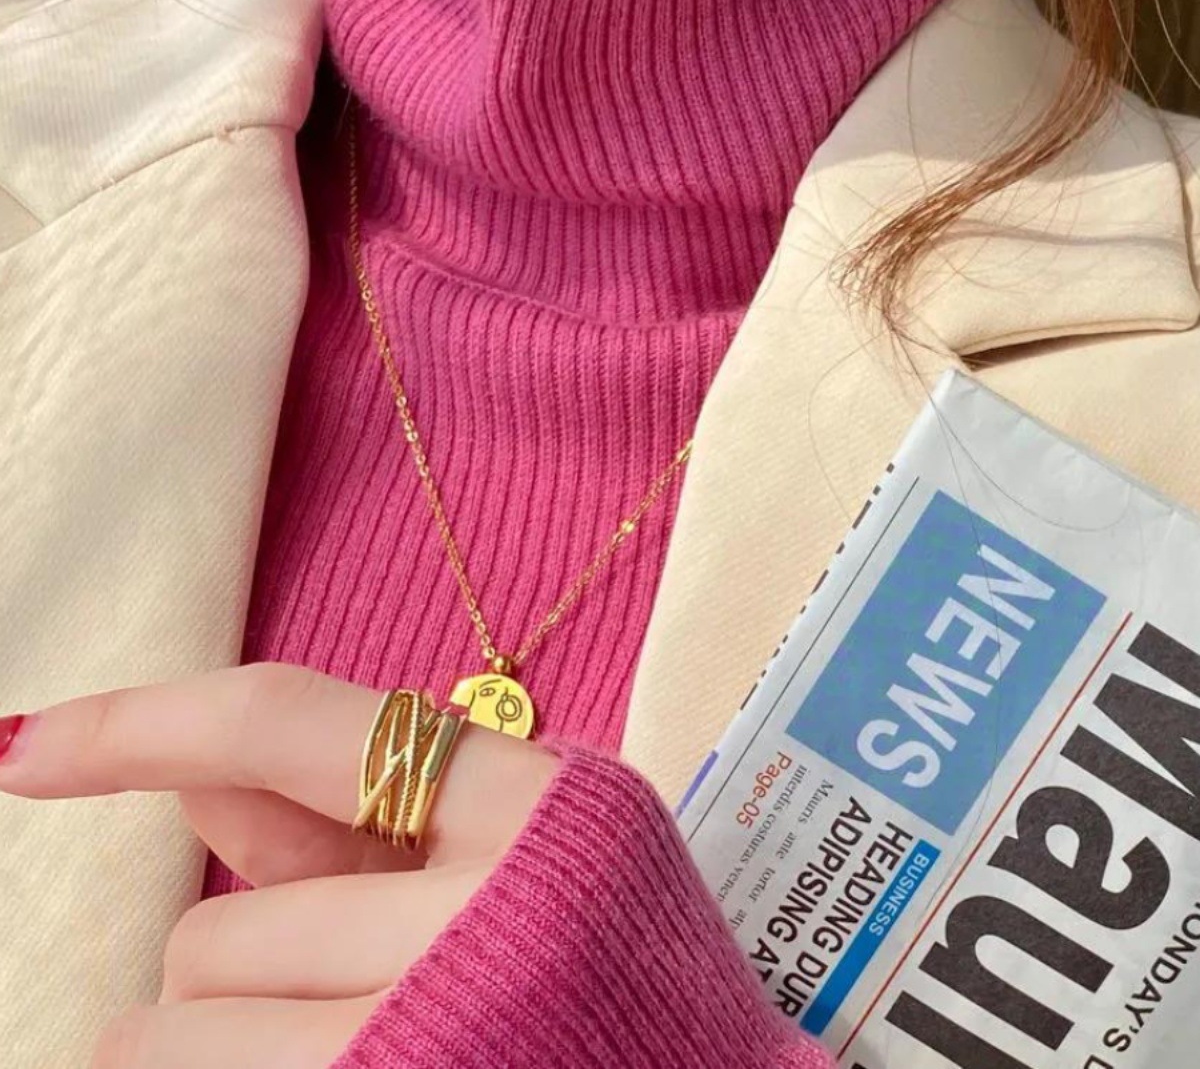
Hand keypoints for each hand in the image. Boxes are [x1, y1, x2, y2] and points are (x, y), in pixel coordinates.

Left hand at [0, 664, 561, 1066]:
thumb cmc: (604, 978)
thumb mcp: (514, 860)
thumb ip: (355, 819)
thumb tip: (188, 775)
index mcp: (534, 806)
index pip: (292, 725)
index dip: (142, 724)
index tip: (22, 748)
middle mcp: (490, 918)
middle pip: (211, 935)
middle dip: (246, 975)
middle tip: (353, 1003)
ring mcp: (441, 1036)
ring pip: (187, 1032)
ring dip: (223, 1047)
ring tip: (347, 1049)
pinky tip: (341, 1065)